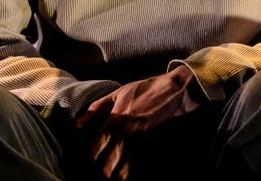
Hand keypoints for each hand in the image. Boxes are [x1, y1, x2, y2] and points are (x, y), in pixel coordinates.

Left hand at [75, 64, 205, 179]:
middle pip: (107, 170)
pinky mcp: (160, 153)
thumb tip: (76, 127)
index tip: (99, 160)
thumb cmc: (152, 89)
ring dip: (121, 174)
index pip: (93, 156)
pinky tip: (138, 168)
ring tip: (124, 169)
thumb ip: (97, 109)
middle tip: (111, 166)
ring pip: (123, 176)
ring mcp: (143, 148)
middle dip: (107, 170)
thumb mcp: (121, 93)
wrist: (184, 89)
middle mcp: (126, 138)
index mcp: (113, 124)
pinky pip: (142, 172)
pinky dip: (137, 173)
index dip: (95, 161)